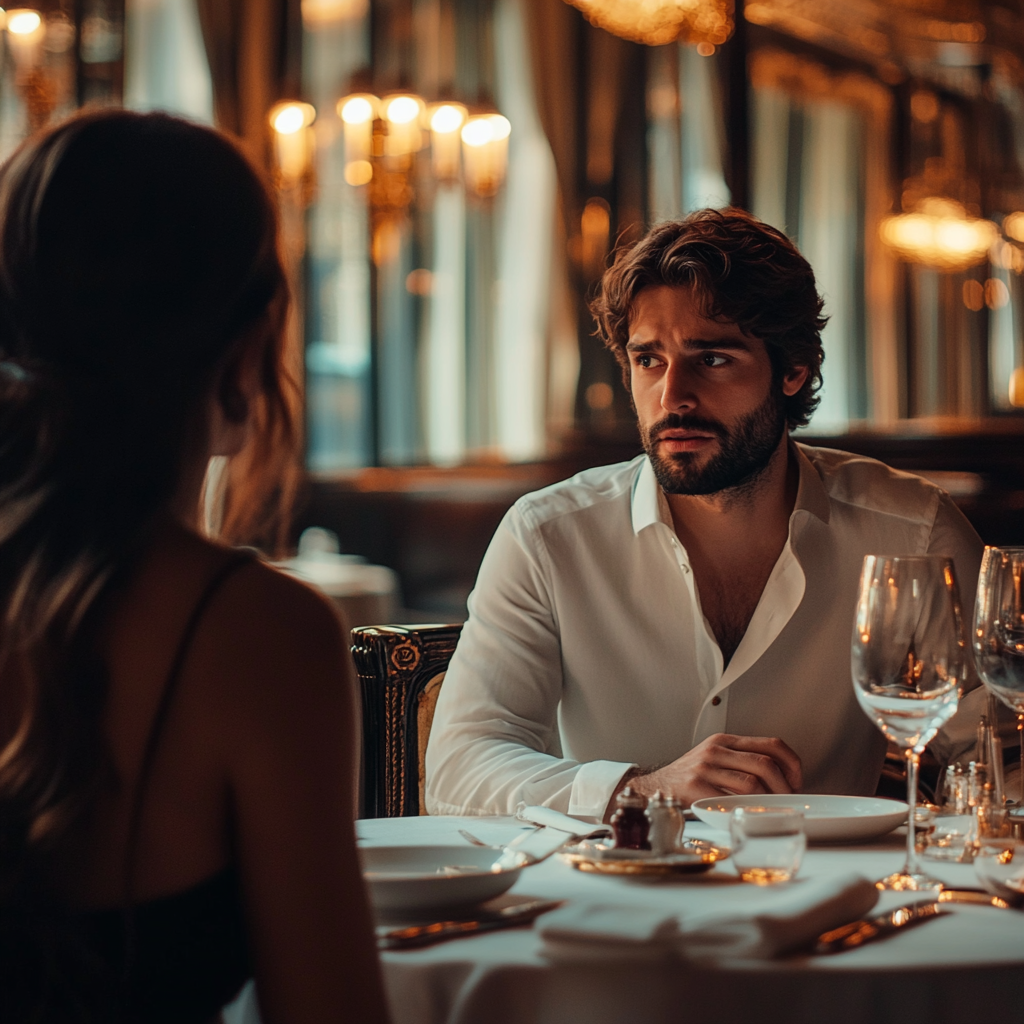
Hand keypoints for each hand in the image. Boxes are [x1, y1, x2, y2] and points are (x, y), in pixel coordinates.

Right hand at [604, 733, 802, 817]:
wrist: (654, 788)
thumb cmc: (689, 777)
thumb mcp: (714, 759)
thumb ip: (741, 761)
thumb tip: (782, 781)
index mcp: (724, 740)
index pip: (771, 744)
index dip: (791, 763)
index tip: (797, 780)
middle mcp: (716, 750)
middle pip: (765, 764)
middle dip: (784, 786)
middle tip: (788, 800)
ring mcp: (705, 768)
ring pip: (752, 782)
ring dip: (770, 800)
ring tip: (772, 810)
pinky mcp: (696, 787)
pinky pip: (732, 799)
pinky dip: (749, 809)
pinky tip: (753, 815)